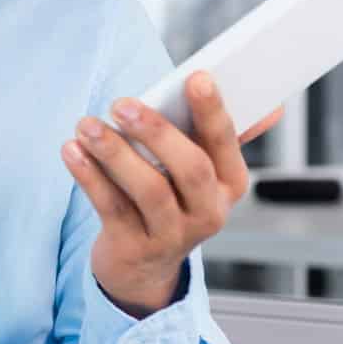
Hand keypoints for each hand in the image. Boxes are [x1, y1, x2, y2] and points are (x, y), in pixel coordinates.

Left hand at [59, 73, 281, 316]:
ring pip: (148, 190)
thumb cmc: (170, 199)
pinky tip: (72, 150)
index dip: (212, 110)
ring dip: (115, 153)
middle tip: (122, 104)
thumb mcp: (200, 171)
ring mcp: (173, 235)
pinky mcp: (134, 248)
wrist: (142, 266)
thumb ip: (219, 136)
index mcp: (230, 183)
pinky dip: (89, 176)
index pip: (225, 142)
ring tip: (87, 125)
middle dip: (157, 132)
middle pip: (190, 169)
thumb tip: (270, 106)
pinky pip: (112, 207)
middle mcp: (209, 212)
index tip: (196, 77)